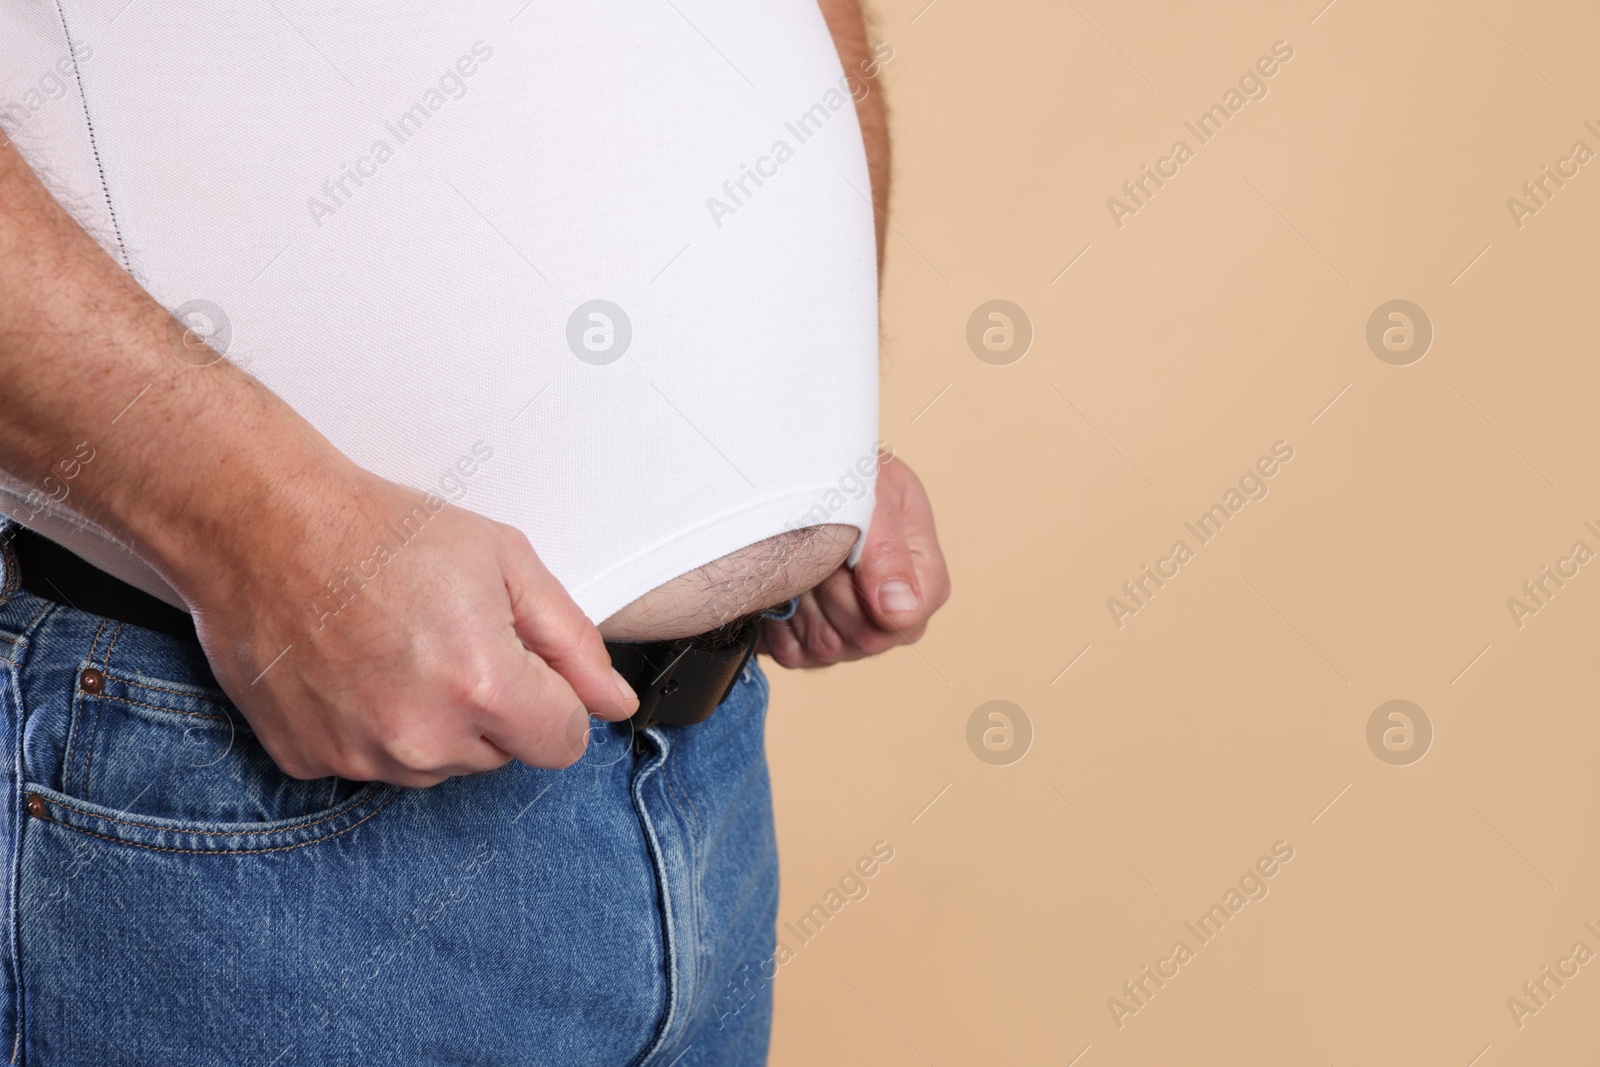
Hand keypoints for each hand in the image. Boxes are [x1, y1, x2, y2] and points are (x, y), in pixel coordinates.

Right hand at [183, 470, 638, 786]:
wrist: (262, 525)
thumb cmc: (382, 532)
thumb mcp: (505, 562)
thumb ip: (573, 642)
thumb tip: (615, 702)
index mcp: (483, 687)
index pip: (563, 743)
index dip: (552, 700)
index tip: (522, 663)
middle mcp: (422, 738)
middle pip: (499, 754)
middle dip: (491, 706)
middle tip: (446, 635)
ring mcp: (359, 756)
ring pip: (437, 764)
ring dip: (432, 721)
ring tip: (395, 647)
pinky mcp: (308, 761)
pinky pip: (371, 762)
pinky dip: (370, 726)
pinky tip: (352, 668)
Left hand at [758, 455, 948, 667]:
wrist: (800, 478)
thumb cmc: (847, 477)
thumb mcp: (874, 494)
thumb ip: (887, 551)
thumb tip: (901, 611)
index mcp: (923, 579)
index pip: (904, 622)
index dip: (867, 593)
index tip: (847, 553)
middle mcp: (892, 615)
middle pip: (864, 641)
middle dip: (831, 592)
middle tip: (820, 548)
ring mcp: (851, 635)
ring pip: (826, 649)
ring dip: (803, 601)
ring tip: (802, 561)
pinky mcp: (810, 645)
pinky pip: (794, 654)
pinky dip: (780, 619)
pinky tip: (785, 584)